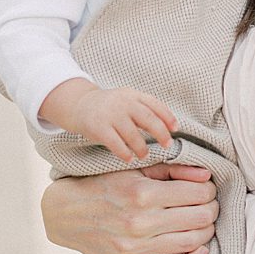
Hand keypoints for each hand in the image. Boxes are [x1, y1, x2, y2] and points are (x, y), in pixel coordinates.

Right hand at [40, 79, 177, 160]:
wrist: (79, 104)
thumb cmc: (110, 107)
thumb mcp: (127, 100)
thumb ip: (144, 109)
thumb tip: (169, 127)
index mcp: (133, 95)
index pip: (155, 104)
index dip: (168, 117)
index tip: (175, 129)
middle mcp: (123, 102)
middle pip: (148, 118)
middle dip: (161, 133)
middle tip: (167, 145)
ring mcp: (110, 114)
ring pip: (132, 134)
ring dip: (141, 147)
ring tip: (144, 155)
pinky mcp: (98, 127)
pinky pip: (115, 143)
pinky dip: (125, 153)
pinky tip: (129, 158)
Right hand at [41, 163, 218, 253]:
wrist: (66, 214)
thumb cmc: (104, 186)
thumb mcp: (135, 170)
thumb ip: (173, 170)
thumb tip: (207, 174)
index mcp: (142, 194)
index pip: (198, 193)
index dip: (210, 189)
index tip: (207, 188)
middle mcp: (140, 223)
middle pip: (200, 217)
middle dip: (212, 208)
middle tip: (210, 204)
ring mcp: (134, 249)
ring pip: (192, 242)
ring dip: (206, 230)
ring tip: (203, 222)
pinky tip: (199, 249)